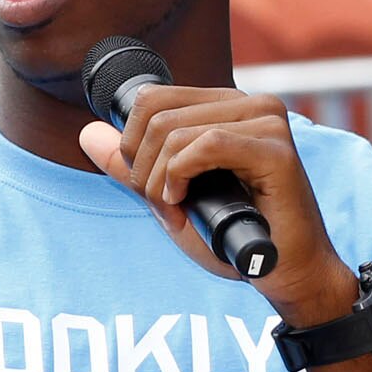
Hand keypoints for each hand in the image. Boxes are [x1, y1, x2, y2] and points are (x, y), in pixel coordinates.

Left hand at [79, 87, 357, 327]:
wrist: (283, 272)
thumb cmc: (232, 235)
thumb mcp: (168, 195)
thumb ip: (131, 165)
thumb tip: (88, 132)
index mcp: (227, 106)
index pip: (152, 98)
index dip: (132, 145)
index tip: (149, 188)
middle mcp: (251, 104)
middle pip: (157, 116)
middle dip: (144, 171)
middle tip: (164, 208)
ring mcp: (268, 122)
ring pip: (175, 133)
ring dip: (160, 184)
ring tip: (177, 214)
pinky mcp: (277, 149)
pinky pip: (205, 145)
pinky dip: (181, 178)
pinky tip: (185, 204)